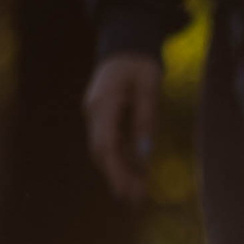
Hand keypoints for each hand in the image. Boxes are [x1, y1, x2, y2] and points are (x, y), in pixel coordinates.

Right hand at [83, 53, 163, 202]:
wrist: (126, 42)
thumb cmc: (140, 62)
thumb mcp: (149, 87)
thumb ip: (145, 118)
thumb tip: (144, 154)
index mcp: (103, 103)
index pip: (105, 144)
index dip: (116, 170)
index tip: (128, 191)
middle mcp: (94, 111)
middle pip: (102, 151)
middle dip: (117, 177)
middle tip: (136, 201)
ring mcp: (96, 113)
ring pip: (105, 149)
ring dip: (120, 171)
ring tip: (138, 194)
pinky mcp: (104, 115)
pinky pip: (111, 141)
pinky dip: (123, 158)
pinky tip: (137, 174)